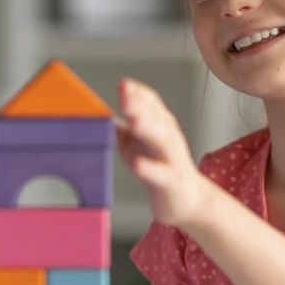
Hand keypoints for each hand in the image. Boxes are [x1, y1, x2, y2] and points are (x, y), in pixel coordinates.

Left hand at [117, 78, 218, 230]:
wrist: (186, 199)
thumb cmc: (158, 167)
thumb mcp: (136, 143)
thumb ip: (121, 127)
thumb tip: (99, 113)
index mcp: (160, 124)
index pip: (152, 102)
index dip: (137, 93)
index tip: (123, 85)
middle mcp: (169, 136)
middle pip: (156, 116)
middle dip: (140, 105)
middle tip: (124, 95)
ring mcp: (172, 158)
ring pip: (163, 139)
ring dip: (148, 128)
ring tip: (133, 121)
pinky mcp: (171, 182)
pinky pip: (161, 174)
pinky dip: (149, 169)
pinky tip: (137, 164)